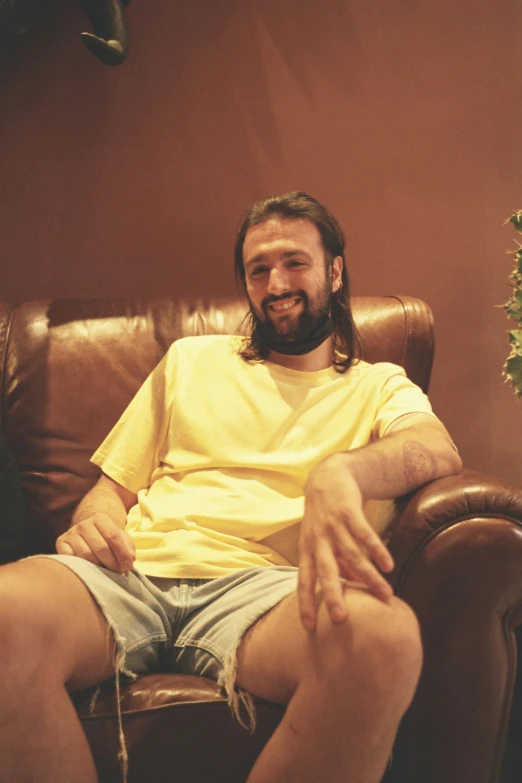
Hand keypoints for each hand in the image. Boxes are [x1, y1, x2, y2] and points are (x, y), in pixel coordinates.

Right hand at [56, 513, 135, 572]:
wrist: (85, 536)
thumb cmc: (106, 540)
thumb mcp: (120, 539)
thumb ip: (128, 547)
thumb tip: (130, 558)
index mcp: (100, 518)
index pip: (113, 536)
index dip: (122, 554)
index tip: (128, 567)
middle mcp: (84, 524)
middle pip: (101, 547)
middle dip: (112, 563)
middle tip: (118, 572)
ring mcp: (71, 533)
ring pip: (86, 555)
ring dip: (99, 568)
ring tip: (106, 573)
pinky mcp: (60, 543)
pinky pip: (71, 559)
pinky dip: (82, 567)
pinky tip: (90, 571)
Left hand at [298, 454, 394, 631]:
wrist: (328, 477)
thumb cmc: (323, 517)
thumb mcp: (320, 541)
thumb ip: (333, 565)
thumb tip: (349, 592)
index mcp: (308, 550)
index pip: (304, 581)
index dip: (305, 603)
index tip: (309, 628)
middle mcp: (318, 540)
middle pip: (325, 572)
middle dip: (333, 596)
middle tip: (340, 619)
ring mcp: (333, 526)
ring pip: (352, 556)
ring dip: (368, 577)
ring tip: (386, 596)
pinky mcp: (348, 512)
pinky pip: (364, 534)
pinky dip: (376, 550)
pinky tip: (389, 565)